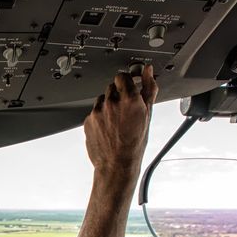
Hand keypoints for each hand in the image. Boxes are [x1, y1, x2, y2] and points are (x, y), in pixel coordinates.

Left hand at [84, 66, 157, 180]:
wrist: (117, 164)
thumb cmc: (134, 143)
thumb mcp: (147, 115)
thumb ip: (149, 89)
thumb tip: (148, 72)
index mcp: (129, 99)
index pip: (123, 76)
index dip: (127, 81)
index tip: (129, 86)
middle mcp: (111, 102)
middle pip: (112, 86)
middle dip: (119, 94)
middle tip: (125, 109)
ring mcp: (97, 111)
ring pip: (102, 99)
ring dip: (109, 105)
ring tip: (116, 120)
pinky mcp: (88, 120)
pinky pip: (94, 111)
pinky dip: (100, 116)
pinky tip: (108, 127)